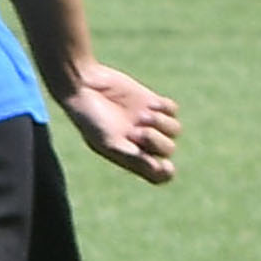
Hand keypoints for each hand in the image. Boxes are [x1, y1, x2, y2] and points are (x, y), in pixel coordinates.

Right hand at [56, 60, 177, 185]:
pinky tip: (149, 104)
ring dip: (161, 123)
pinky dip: (164, 108)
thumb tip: (159, 169)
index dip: (165, 173)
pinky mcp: (151, 102)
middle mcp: (141, 142)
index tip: (165, 166)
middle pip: (168, 149)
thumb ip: (134, 158)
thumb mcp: (109, 142)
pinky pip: (172, 110)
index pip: (157, 174)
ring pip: (174, 129)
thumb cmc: (91, 119)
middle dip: (156, 141)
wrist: (86, 87)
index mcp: (129, 157)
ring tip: (142, 115)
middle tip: (135, 131)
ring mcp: (148, 123)